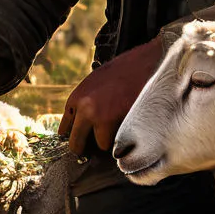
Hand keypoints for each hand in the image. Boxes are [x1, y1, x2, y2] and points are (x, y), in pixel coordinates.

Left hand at [60, 36, 163, 155]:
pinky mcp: (118, 124)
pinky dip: (125, 139)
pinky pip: (118, 142)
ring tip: (122, 127)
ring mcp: (100, 117)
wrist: (149, 62)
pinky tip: (132, 125)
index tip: (80, 142)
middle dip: (84, 149)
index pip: (65, 127)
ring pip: (100, 144)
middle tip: (93, 151)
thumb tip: (83, 122)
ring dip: (110, 141)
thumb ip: (87, 101)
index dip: (74, 136)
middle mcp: (84, 108)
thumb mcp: (98, 81)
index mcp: (77, 96)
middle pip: (76, 144)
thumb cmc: (127, 69)